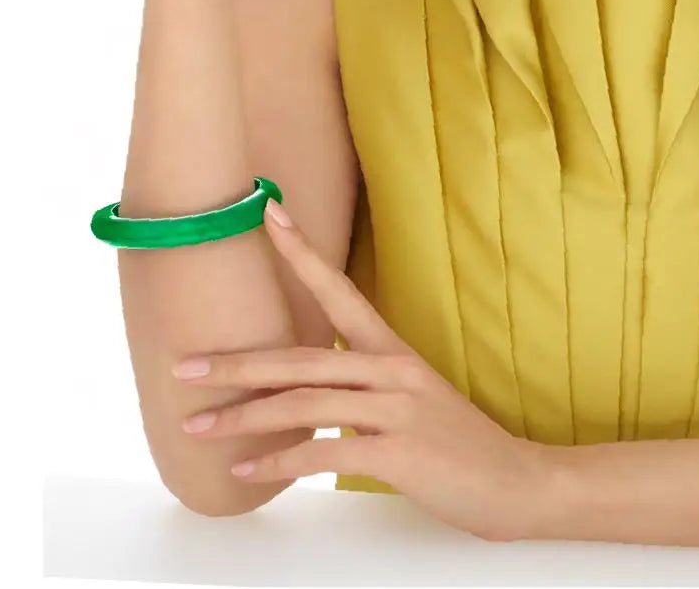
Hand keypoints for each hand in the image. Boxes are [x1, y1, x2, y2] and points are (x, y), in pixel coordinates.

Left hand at [174, 197, 559, 541]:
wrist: (514, 482)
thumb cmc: (459, 446)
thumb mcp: (412, 402)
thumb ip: (362, 392)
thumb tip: (307, 397)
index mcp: (393, 352)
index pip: (339, 290)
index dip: (302, 252)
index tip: (268, 215)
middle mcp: (391, 370)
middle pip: (300, 357)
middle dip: (236, 362)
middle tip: (185, 364)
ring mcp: (394, 410)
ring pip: (303, 402)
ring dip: (242, 418)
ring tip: (198, 427)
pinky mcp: (395, 452)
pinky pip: (322, 452)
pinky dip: (277, 463)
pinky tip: (246, 471)